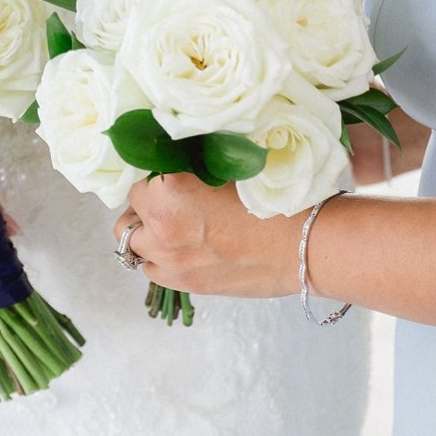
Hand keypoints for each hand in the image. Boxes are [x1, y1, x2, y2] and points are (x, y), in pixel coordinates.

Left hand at [117, 174, 306, 298]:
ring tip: (174, 225)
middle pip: (129, 210)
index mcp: (170, 190)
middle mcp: (161, 226)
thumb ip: (194, 162)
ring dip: (147, 231)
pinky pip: (151, 268)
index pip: (137, 175)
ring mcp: (169, 259)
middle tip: (170, 199)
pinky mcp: (183, 282)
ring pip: (132, 243)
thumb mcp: (230, 165)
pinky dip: (159, 257)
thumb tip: (174, 152)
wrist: (305, 246)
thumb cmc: (276, 199)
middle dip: (145, 203)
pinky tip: (183, 248)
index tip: (168, 173)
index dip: (154, 173)